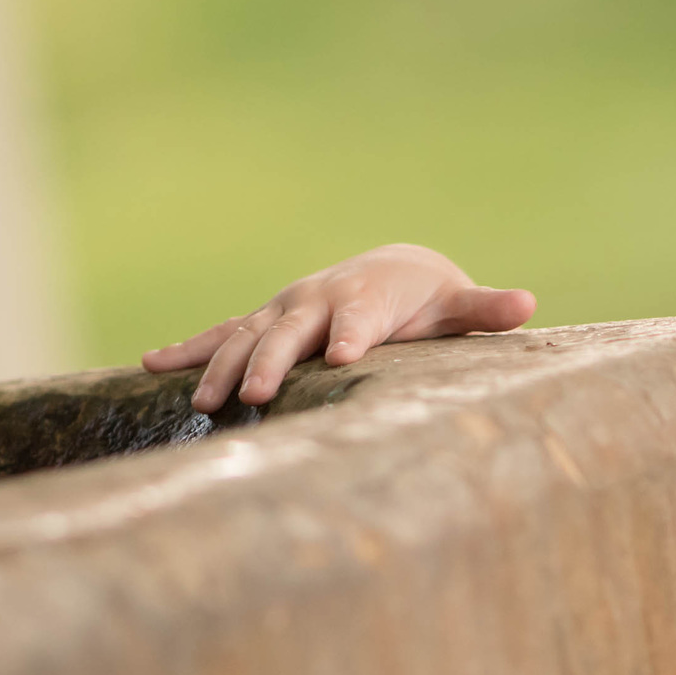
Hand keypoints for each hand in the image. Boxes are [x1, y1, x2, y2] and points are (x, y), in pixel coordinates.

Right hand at [142, 244, 536, 412]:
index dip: (351, 333)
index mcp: (364, 297)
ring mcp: (284, 312)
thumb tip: (527, 305)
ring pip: (246, 337)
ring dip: (221, 366)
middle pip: (290, 332)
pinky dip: (188, 349)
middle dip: (272, 361)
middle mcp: (316, 301)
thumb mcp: (456, 306)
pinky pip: (221, 335)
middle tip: (255, 394)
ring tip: (203, 402)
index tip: (344, 355)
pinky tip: (147, 363)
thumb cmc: (427, 300)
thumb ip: (485, 310)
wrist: (390, 272)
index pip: (357, 317)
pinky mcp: (263, 325)